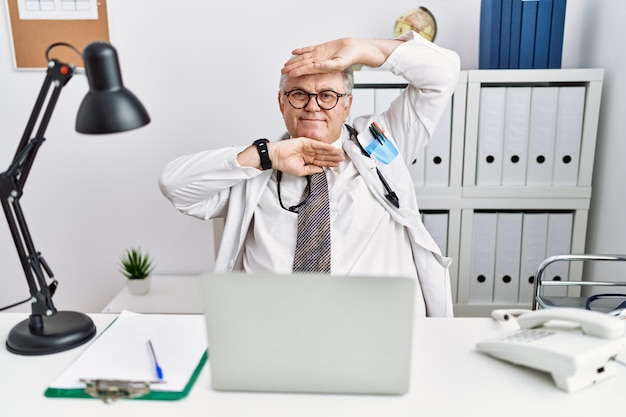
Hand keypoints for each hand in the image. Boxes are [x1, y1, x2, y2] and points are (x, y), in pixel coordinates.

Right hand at [270, 137, 343, 175]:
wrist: (276, 157)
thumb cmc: (284, 163)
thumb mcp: (300, 171)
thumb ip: (311, 170)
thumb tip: (321, 170)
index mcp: (307, 160)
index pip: (321, 161)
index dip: (330, 163)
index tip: (337, 164)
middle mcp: (308, 153)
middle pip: (324, 155)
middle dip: (333, 157)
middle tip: (342, 158)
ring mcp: (307, 147)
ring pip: (322, 150)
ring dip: (331, 152)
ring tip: (340, 154)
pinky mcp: (305, 142)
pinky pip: (318, 144)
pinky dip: (325, 146)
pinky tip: (332, 148)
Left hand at [281, 38, 400, 77]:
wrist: (356, 49)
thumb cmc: (350, 57)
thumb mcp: (339, 63)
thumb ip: (327, 65)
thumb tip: (316, 65)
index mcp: (322, 66)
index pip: (306, 69)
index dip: (297, 71)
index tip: (289, 73)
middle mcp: (319, 62)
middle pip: (302, 64)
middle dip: (292, 68)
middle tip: (282, 71)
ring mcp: (319, 55)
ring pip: (304, 58)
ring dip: (294, 61)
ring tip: (286, 64)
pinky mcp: (322, 48)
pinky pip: (309, 49)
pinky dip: (302, 50)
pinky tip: (294, 51)